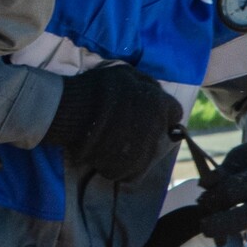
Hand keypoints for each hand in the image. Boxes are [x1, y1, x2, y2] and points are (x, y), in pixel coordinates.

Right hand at [41, 64, 182, 182]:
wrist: (72, 111)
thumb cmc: (98, 88)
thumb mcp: (125, 73)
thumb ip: (145, 84)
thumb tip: (155, 91)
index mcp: (161, 106)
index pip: (174, 113)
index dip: (162, 113)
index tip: (149, 113)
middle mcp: (158, 132)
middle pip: (161, 138)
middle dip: (148, 134)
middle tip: (127, 129)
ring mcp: (144, 155)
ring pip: (147, 158)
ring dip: (135, 153)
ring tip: (113, 145)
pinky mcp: (127, 171)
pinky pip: (130, 173)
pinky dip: (120, 166)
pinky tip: (106, 157)